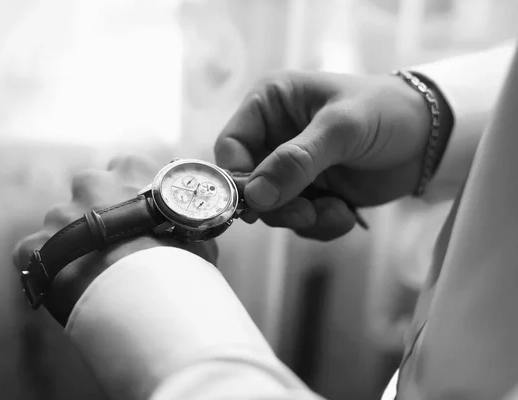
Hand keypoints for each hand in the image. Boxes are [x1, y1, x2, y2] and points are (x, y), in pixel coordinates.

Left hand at [12, 154, 217, 324]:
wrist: (147, 302)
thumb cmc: (181, 267)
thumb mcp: (196, 233)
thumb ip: (180, 220)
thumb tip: (184, 227)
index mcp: (131, 171)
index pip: (126, 169)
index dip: (131, 193)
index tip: (137, 214)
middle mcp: (90, 183)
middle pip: (88, 191)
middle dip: (96, 211)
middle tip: (113, 244)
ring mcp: (58, 215)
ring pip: (61, 224)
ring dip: (74, 242)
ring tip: (94, 274)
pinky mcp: (32, 247)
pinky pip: (37, 255)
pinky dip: (50, 269)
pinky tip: (70, 288)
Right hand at [215, 71, 450, 239]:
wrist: (432, 139)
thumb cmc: (387, 113)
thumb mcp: (342, 128)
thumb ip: (297, 160)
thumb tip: (255, 196)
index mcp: (271, 105)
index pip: (231, 145)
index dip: (237, 176)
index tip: (256, 201)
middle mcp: (274, 136)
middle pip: (247, 183)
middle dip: (275, 204)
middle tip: (305, 213)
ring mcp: (292, 168)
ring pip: (271, 208)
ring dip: (301, 218)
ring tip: (334, 211)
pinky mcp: (311, 193)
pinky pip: (297, 221)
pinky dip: (320, 225)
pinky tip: (345, 214)